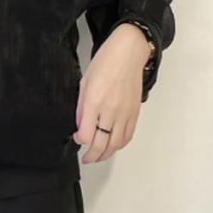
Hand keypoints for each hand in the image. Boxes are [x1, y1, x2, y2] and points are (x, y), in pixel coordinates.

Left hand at [73, 23, 151, 162]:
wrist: (128, 53)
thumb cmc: (104, 63)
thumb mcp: (84, 82)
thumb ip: (81, 107)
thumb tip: (80, 126)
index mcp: (94, 102)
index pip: (86, 134)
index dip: (80, 140)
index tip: (77, 137)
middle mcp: (110, 110)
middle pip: (101, 144)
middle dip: (92, 155)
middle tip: (86, 159)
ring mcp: (124, 113)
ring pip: (115, 144)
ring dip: (106, 154)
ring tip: (98, 157)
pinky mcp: (134, 112)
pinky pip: (128, 135)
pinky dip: (119, 145)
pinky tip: (112, 146)